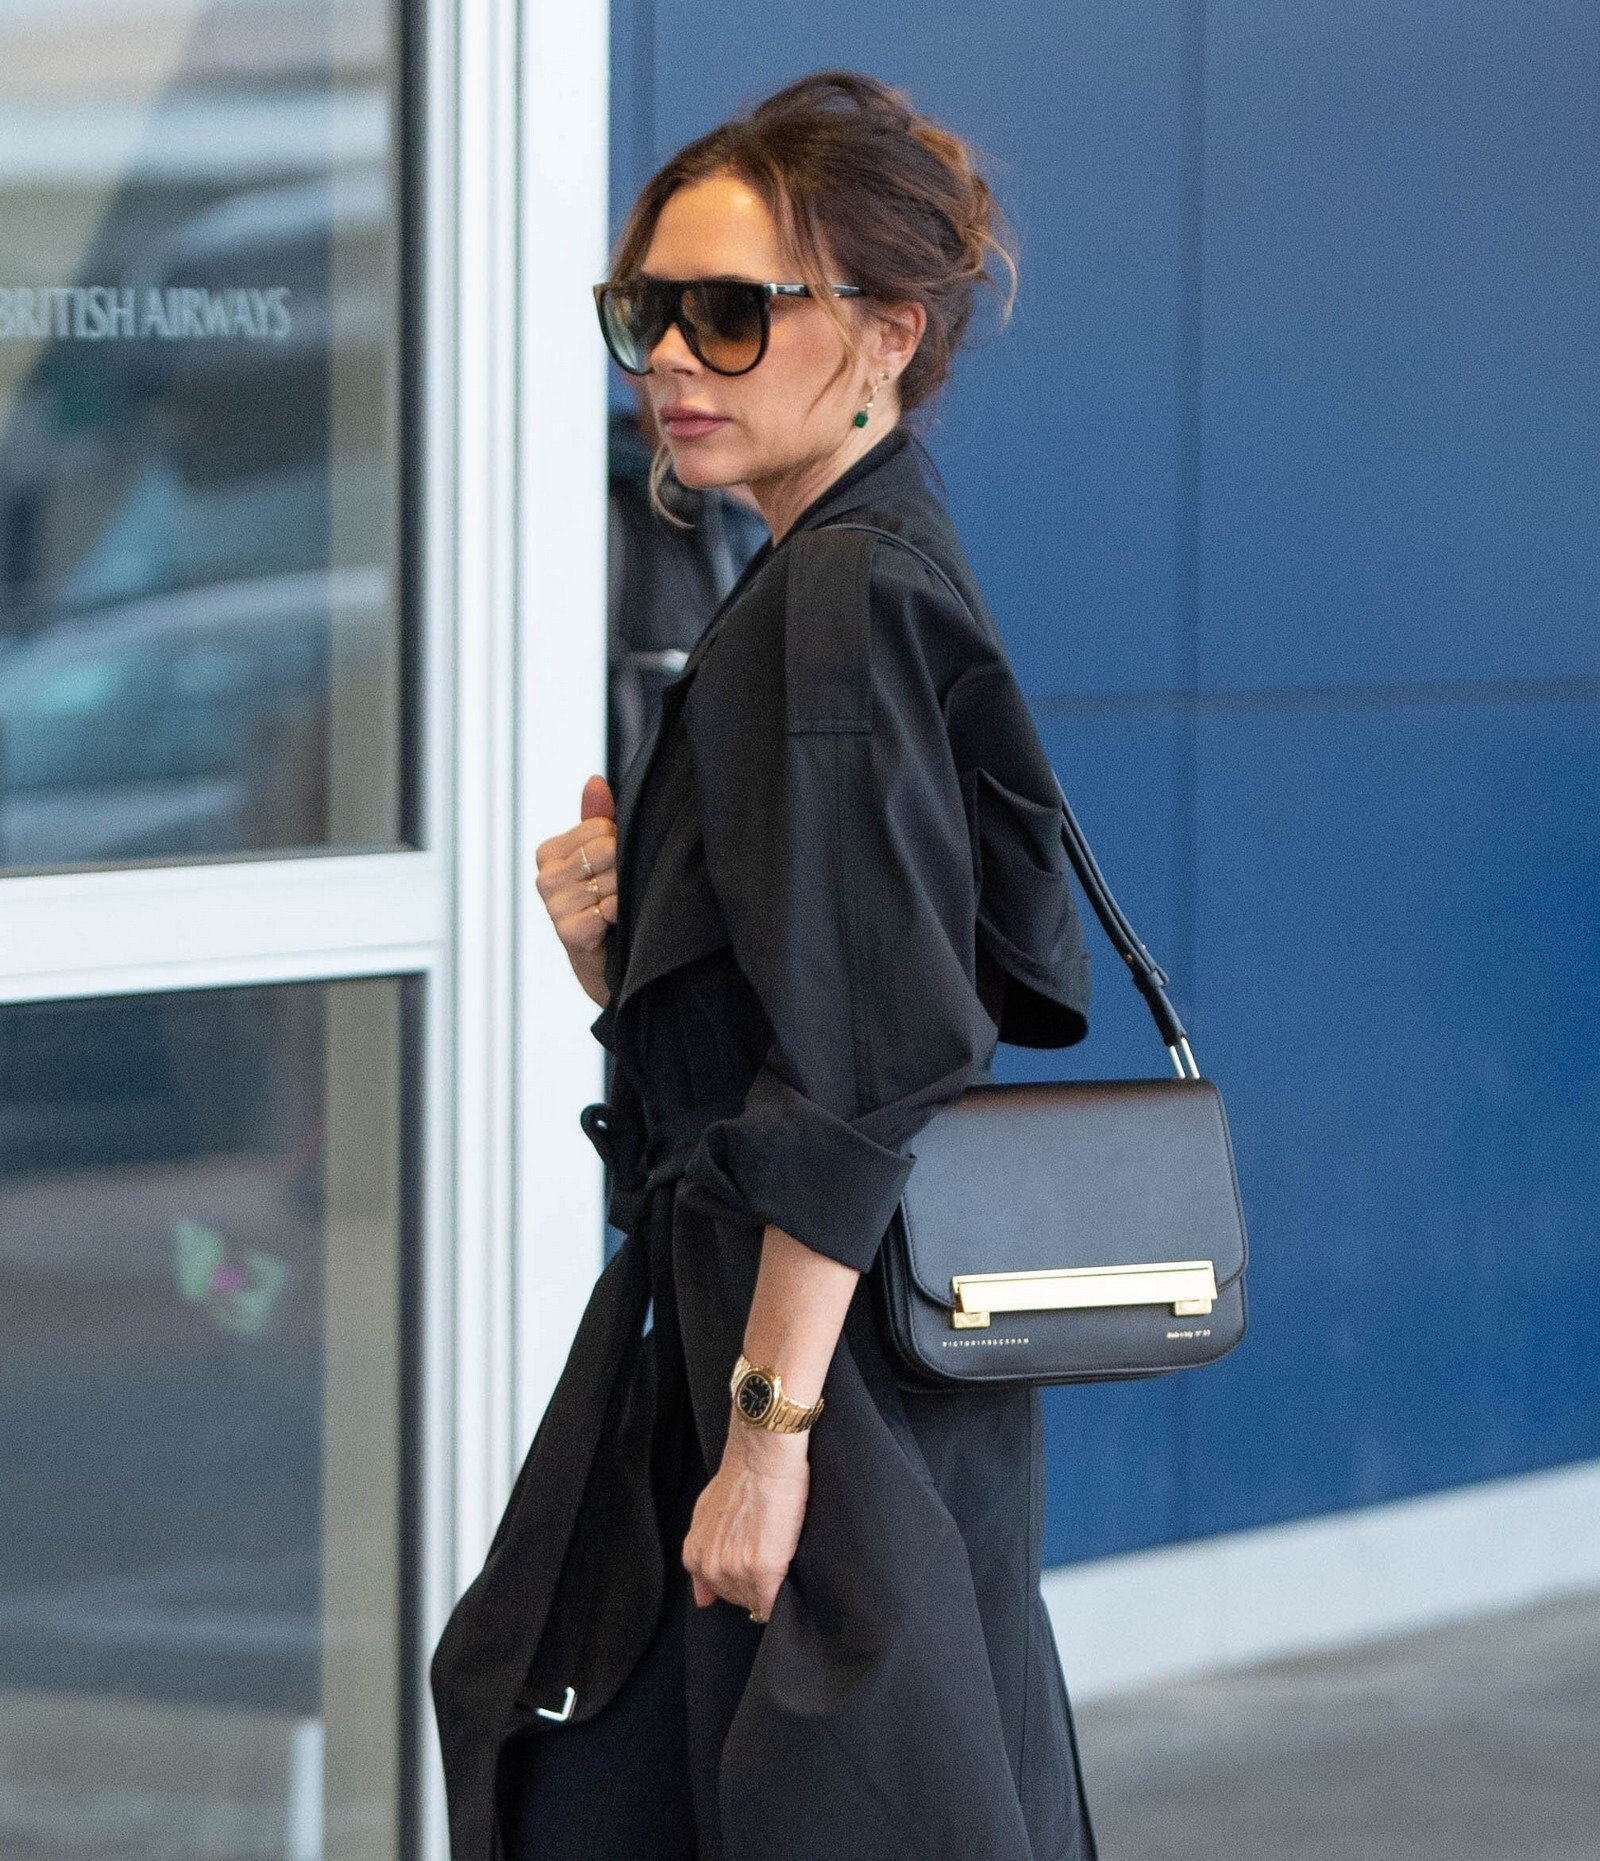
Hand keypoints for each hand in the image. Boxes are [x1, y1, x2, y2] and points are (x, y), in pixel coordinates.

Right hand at [535, 775, 617, 1005]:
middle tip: (621, 893)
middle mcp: (545, 877)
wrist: (612, 967)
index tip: (616, 869)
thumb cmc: (608, 906)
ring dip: (627, 895)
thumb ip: (599, 818)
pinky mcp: (568, 932)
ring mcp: (553, 906)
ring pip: (612, 878)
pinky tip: (617, 928)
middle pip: (607, 848)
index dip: (621, 844)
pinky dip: (623, 915)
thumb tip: (594, 780)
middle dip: (625, 869)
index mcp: (549, 853)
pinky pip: (612, 907)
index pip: (601, 826)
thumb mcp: (605, 858)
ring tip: (620, 911)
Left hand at [683, 1414, 809, 1622]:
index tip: (753, 1564)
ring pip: (758, 1603)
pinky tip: (787, 1571)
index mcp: (695, 1557)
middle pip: (739, 1600)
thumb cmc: (740, 1478)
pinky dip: (783, 1597)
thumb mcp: (705, 1516)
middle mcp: (711, 1568)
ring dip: (771, 1587)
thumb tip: (702, 1599)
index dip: (740, 1580)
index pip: (720, 1594)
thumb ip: (700, 1555)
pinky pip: (774, 1605)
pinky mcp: (765, 1570)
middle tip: (769, 1551)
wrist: (762, 1457)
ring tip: (779, 1552)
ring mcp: (736, 1571)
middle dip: (755, 1585)